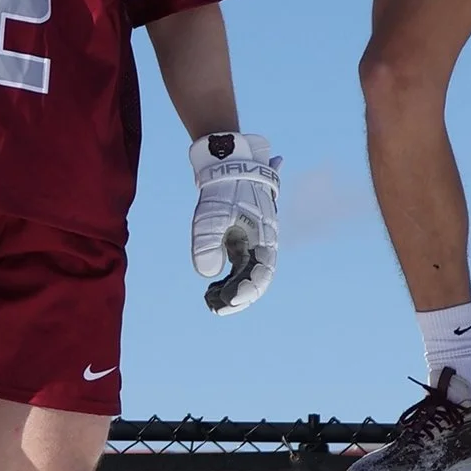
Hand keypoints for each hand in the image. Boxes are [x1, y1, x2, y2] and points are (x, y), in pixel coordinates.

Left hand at [190, 130, 280, 312]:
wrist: (227, 165)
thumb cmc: (221, 189)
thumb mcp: (210, 214)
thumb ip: (207, 243)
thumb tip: (207, 274)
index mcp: (263, 239)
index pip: (261, 275)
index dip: (246, 292)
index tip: (227, 302)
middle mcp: (262, 244)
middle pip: (254, 280)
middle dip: (236, 296)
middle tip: (212, 305)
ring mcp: (252, 242)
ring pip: (246, 274)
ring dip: (231, 290)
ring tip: (209, 298)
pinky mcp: (240, 240)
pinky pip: (238, 266)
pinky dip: (228, 279)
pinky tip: (211, 287)